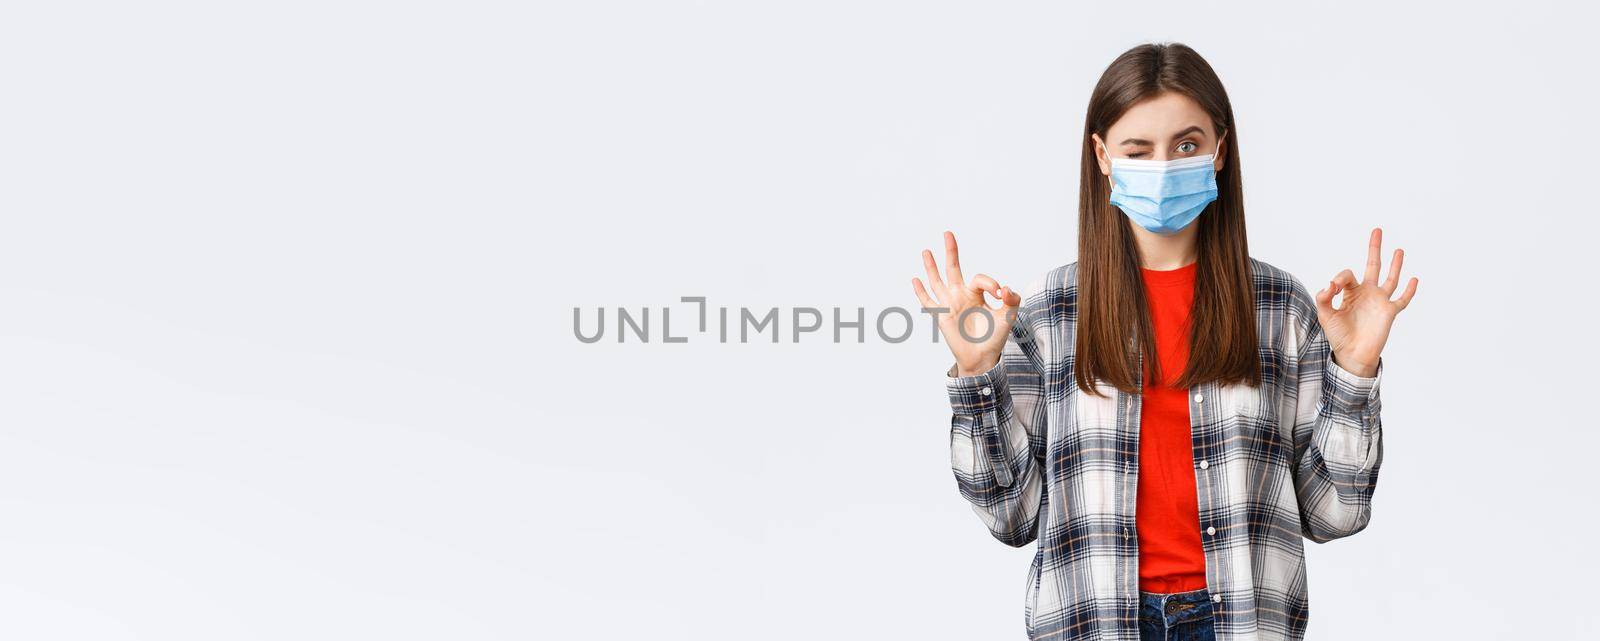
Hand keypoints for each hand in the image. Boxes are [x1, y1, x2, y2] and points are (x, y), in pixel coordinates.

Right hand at [911, 231, 1021, 376]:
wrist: (982, 357)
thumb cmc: (995, 337)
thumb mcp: (1009, 316)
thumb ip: (1012, 299)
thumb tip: (1004, 288)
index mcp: (977, 294)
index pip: (979, 278)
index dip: (990, 282)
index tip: (1000, 293)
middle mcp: (961, 295)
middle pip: (953, 268)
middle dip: (951, 251)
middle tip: (948, 233)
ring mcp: (949, 304)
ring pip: (937, 281)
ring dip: (931, 266)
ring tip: (926, 250)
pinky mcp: (941, 316)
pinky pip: (928, 301)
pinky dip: (921, 291)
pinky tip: (915, 280)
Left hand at [1316, 227, 1418, 377]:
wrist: (1352, 354)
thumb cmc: (1338, 335)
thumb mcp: (1326, 315)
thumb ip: (1324, 298)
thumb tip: (1329, 284)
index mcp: (1350, 292)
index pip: (1347, 275)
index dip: (1339, 278)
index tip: (1332, 289)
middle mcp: (1367, 293)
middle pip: (1372, 265)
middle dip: (1374, 248)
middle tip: (1377, 230)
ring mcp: (1380, 301)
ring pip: (1391, 278)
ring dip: (1395, 264)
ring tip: (1398, 249)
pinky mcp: (1389, 312)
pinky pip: (1402, 300)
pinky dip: (1409, 291)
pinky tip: (1414, 279)